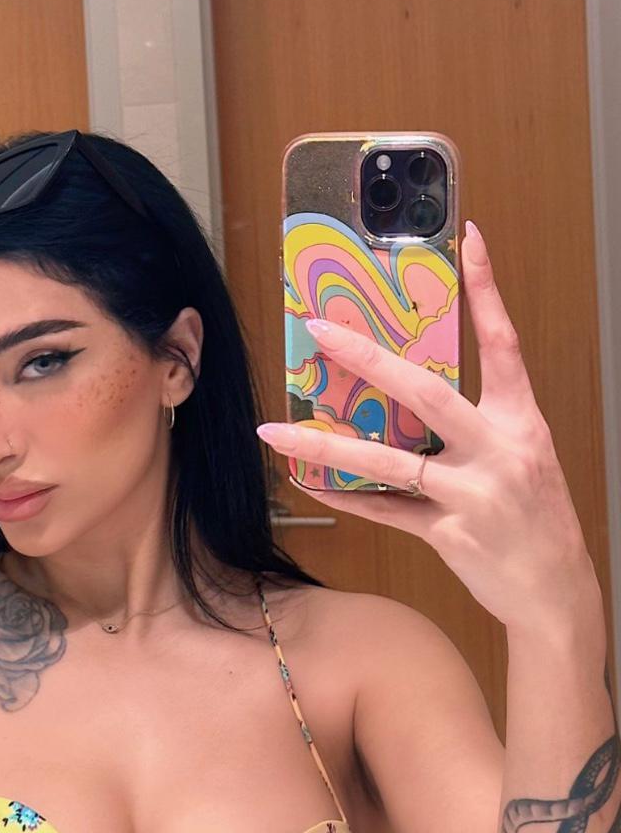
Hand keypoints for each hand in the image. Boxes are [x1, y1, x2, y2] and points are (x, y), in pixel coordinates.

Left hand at [257, 220, 598, 630]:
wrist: (555, 592)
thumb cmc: (536, 518)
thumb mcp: (522, 458)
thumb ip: (475, 426)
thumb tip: (407, 396)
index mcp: (521, 421)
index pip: (503, 343)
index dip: (487, 291)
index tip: (469, 241)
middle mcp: (498, 451)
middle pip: (426, 393)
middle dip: (368, 359)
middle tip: (320, 331)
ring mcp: (472, 494)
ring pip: (389, 461)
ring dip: (326, 445)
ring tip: (277, 430)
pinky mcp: (448, 534)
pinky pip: (386, 510)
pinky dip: (347, 497)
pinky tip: (310, 482)